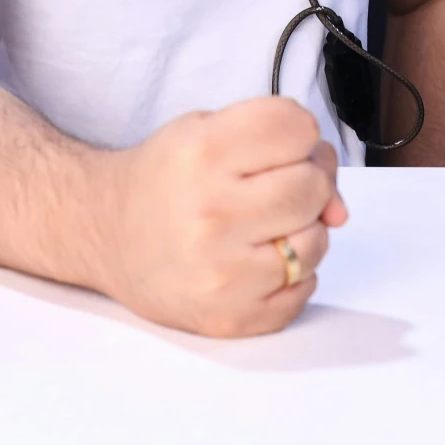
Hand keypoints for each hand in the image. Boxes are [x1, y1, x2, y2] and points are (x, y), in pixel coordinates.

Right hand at [94, 95, 348, 336]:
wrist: (106, 235)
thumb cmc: (165, 179)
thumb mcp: (207, 130)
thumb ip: (281, 145)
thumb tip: (338, 208)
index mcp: (204, 153)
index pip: (298, 128)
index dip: (296, 135)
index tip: (276, 146)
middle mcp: (212, 213)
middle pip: (313, 187)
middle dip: (303, 183)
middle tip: (267, 187)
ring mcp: (222, 272)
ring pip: (315, 243)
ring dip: (299, 232)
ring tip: (259, 226)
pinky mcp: (230, 316)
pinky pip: (302, 292)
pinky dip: (290, 276)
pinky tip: (254, 260)